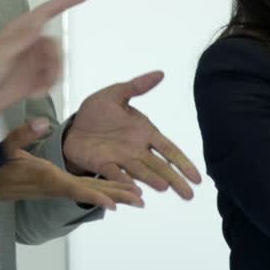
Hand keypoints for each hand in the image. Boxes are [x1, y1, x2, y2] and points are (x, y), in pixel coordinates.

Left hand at [0, 0, 89, 119]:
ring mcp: (34, 59)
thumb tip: (37, 24)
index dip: (66, 1)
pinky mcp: (37, 76)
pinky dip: (48, 86)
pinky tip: (34, 93)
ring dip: (52, 76)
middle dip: (55, 62)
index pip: (47, 11)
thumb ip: (19, 40)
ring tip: (38, 89)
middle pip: (56, 44)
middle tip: (48, 77)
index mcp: (20, 31)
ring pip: (58, 62)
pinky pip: (54, 77)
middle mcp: (30, 42)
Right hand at [0, 118, 143, 209]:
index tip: (114, 203)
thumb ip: (25, 133)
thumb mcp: (7, 147)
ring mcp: (56, 188)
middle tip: (140, 201)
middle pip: (90, 193)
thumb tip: (44, 122)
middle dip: (114, 196)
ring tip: (138, 199)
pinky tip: (117, 192)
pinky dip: (101, 190)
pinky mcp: (56, 186)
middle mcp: (55, 186)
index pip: (73, 188)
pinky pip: (83, 189)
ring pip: (90, 192)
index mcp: (45, 177)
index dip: (94, 195)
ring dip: (113, 194)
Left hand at [63, 71, 202, 199]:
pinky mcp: (103, 164)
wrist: (72, 127)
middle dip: (175, 179)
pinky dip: (124, 182)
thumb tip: (160, 73)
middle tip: (189, 195)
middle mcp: (136, 149)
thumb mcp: (115, 94)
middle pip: (160, 166)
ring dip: (152, 179)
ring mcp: (120, 158)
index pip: (169, 149)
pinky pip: (115, 173)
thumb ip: (137, 86)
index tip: (197, 178)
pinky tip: (134, 192)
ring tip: (164, 187)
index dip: (182, 163)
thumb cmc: (97, 112)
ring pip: (141, 171)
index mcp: (144, 132)